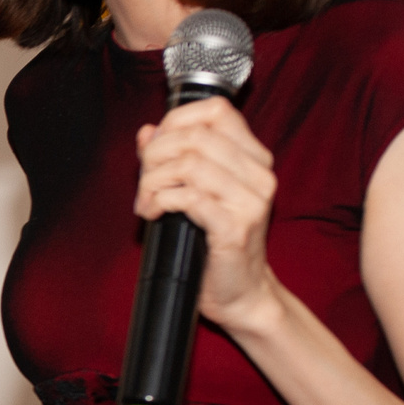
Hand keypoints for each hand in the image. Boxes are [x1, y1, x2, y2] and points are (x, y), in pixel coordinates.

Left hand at [133, 95, 280, 330]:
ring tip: (146, 203)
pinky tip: (154, 214)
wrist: (241, 293)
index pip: (216, 111)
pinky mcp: (235, 228)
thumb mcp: (196, 192)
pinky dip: (160, 201)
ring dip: (153, 181)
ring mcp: (250, 201)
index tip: (154, 148)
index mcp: (254, 159)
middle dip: (155, 155)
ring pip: (188, 164)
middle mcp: (259, 175)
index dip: (175, 121)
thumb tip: (146, 132)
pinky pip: (188, 197)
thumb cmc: (216, 243)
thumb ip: (174, 158)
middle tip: (143, 182)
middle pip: (194, 136)